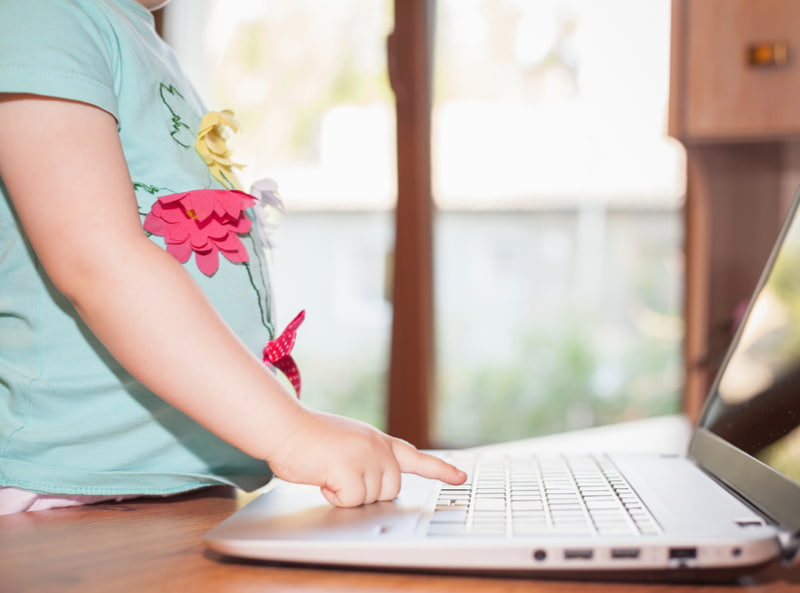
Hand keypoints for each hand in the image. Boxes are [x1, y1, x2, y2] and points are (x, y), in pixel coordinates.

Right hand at [266, 409, 466, 506]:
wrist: (285, 427)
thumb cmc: (308, 438)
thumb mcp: (348, 444)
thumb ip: (367, 460)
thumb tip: (374, 485)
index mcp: (378, 440)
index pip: (416, 457)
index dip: (440, 470)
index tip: (460, 477)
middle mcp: (378, 447)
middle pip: (390, 490)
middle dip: (365, 492)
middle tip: (340, 474)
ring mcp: (368, 457)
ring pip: (370, 498)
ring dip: (347, 493)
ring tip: (329, 471)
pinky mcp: (352, 469)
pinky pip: (350, 500)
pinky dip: (334, 496)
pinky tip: (323, 477)